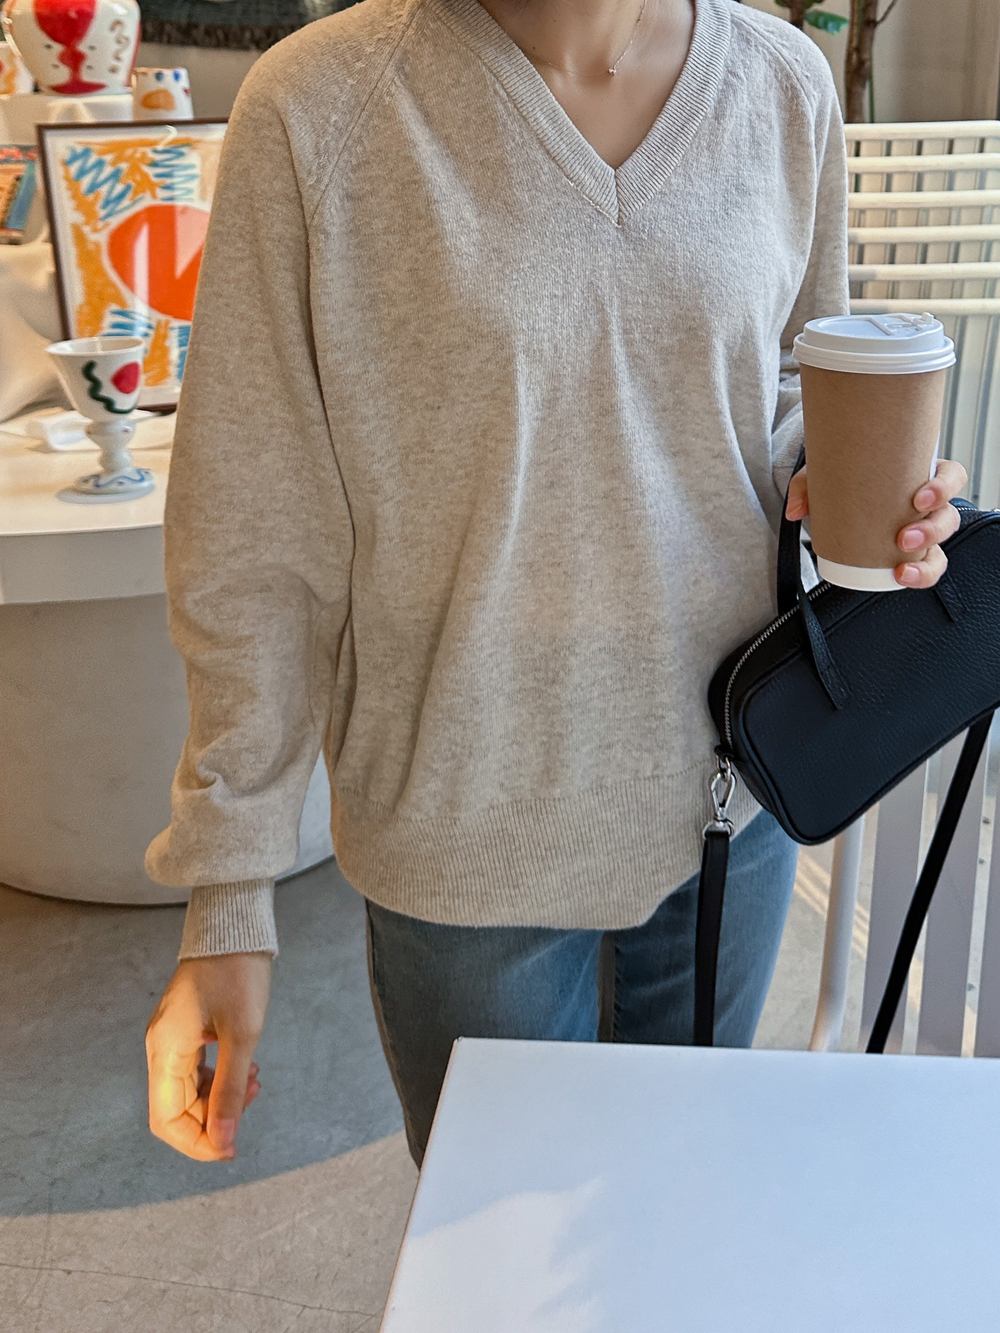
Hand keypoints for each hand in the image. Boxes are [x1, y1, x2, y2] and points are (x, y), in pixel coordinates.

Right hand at [146, 953, 271, 1160]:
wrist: (234, 926)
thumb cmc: (238, 973)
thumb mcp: (242, 1035)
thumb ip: (230, 1090)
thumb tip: (223, 1140)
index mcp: (166, 1051)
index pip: (168, 1120)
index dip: (198, 1143)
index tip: (232, 1147)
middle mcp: (161, 1047)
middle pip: (176, 1109)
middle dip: (213, 1119)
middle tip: (251, 1101)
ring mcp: (171, 1037)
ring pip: (187, 1090)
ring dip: (219, 1097)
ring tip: (255, 1080)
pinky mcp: (185, 1028)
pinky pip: (194, 1069)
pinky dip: (218, 1077)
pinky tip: (246, 1068)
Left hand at [785, 459, 967, 589]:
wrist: (836, 495)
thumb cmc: (843, 479)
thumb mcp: (825, 474)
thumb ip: (806, 486)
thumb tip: (794, 510)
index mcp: (918, 475)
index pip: (951, 477)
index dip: (944, 487)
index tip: (920, 499)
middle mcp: (926, 505)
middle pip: (948, 516)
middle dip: (932, 530)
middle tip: (904, 538)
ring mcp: (921, 530)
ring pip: (941, 547)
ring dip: (928, 560)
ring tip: (902, 568)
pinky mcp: (912, 553)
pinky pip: (927, 566)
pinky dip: (919, 575)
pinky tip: (902, 577)